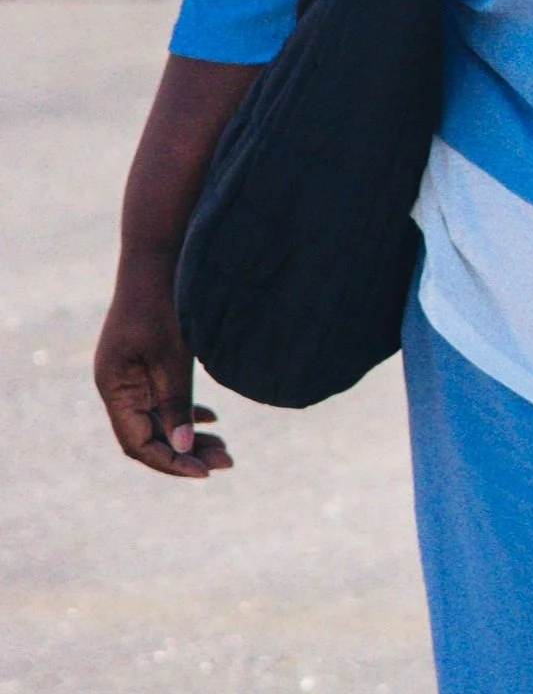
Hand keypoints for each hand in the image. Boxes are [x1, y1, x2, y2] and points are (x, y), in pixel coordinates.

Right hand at [94, 252, 232, 479]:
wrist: (158, 253)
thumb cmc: (163, 302)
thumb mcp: (173, 355)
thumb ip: (176, 402)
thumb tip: (183, 448)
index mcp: (114, 386)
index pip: (138, 442)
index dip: (171, 461)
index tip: (206, 472)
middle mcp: (116, 384)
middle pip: (148, 435)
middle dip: (185, 451)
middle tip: (226, 461)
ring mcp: (129, 373)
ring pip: (157, 419)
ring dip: (187, 434)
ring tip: (224, 447)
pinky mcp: (144, 361)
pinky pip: (161, 399)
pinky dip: (185, 411)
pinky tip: (210, 418)